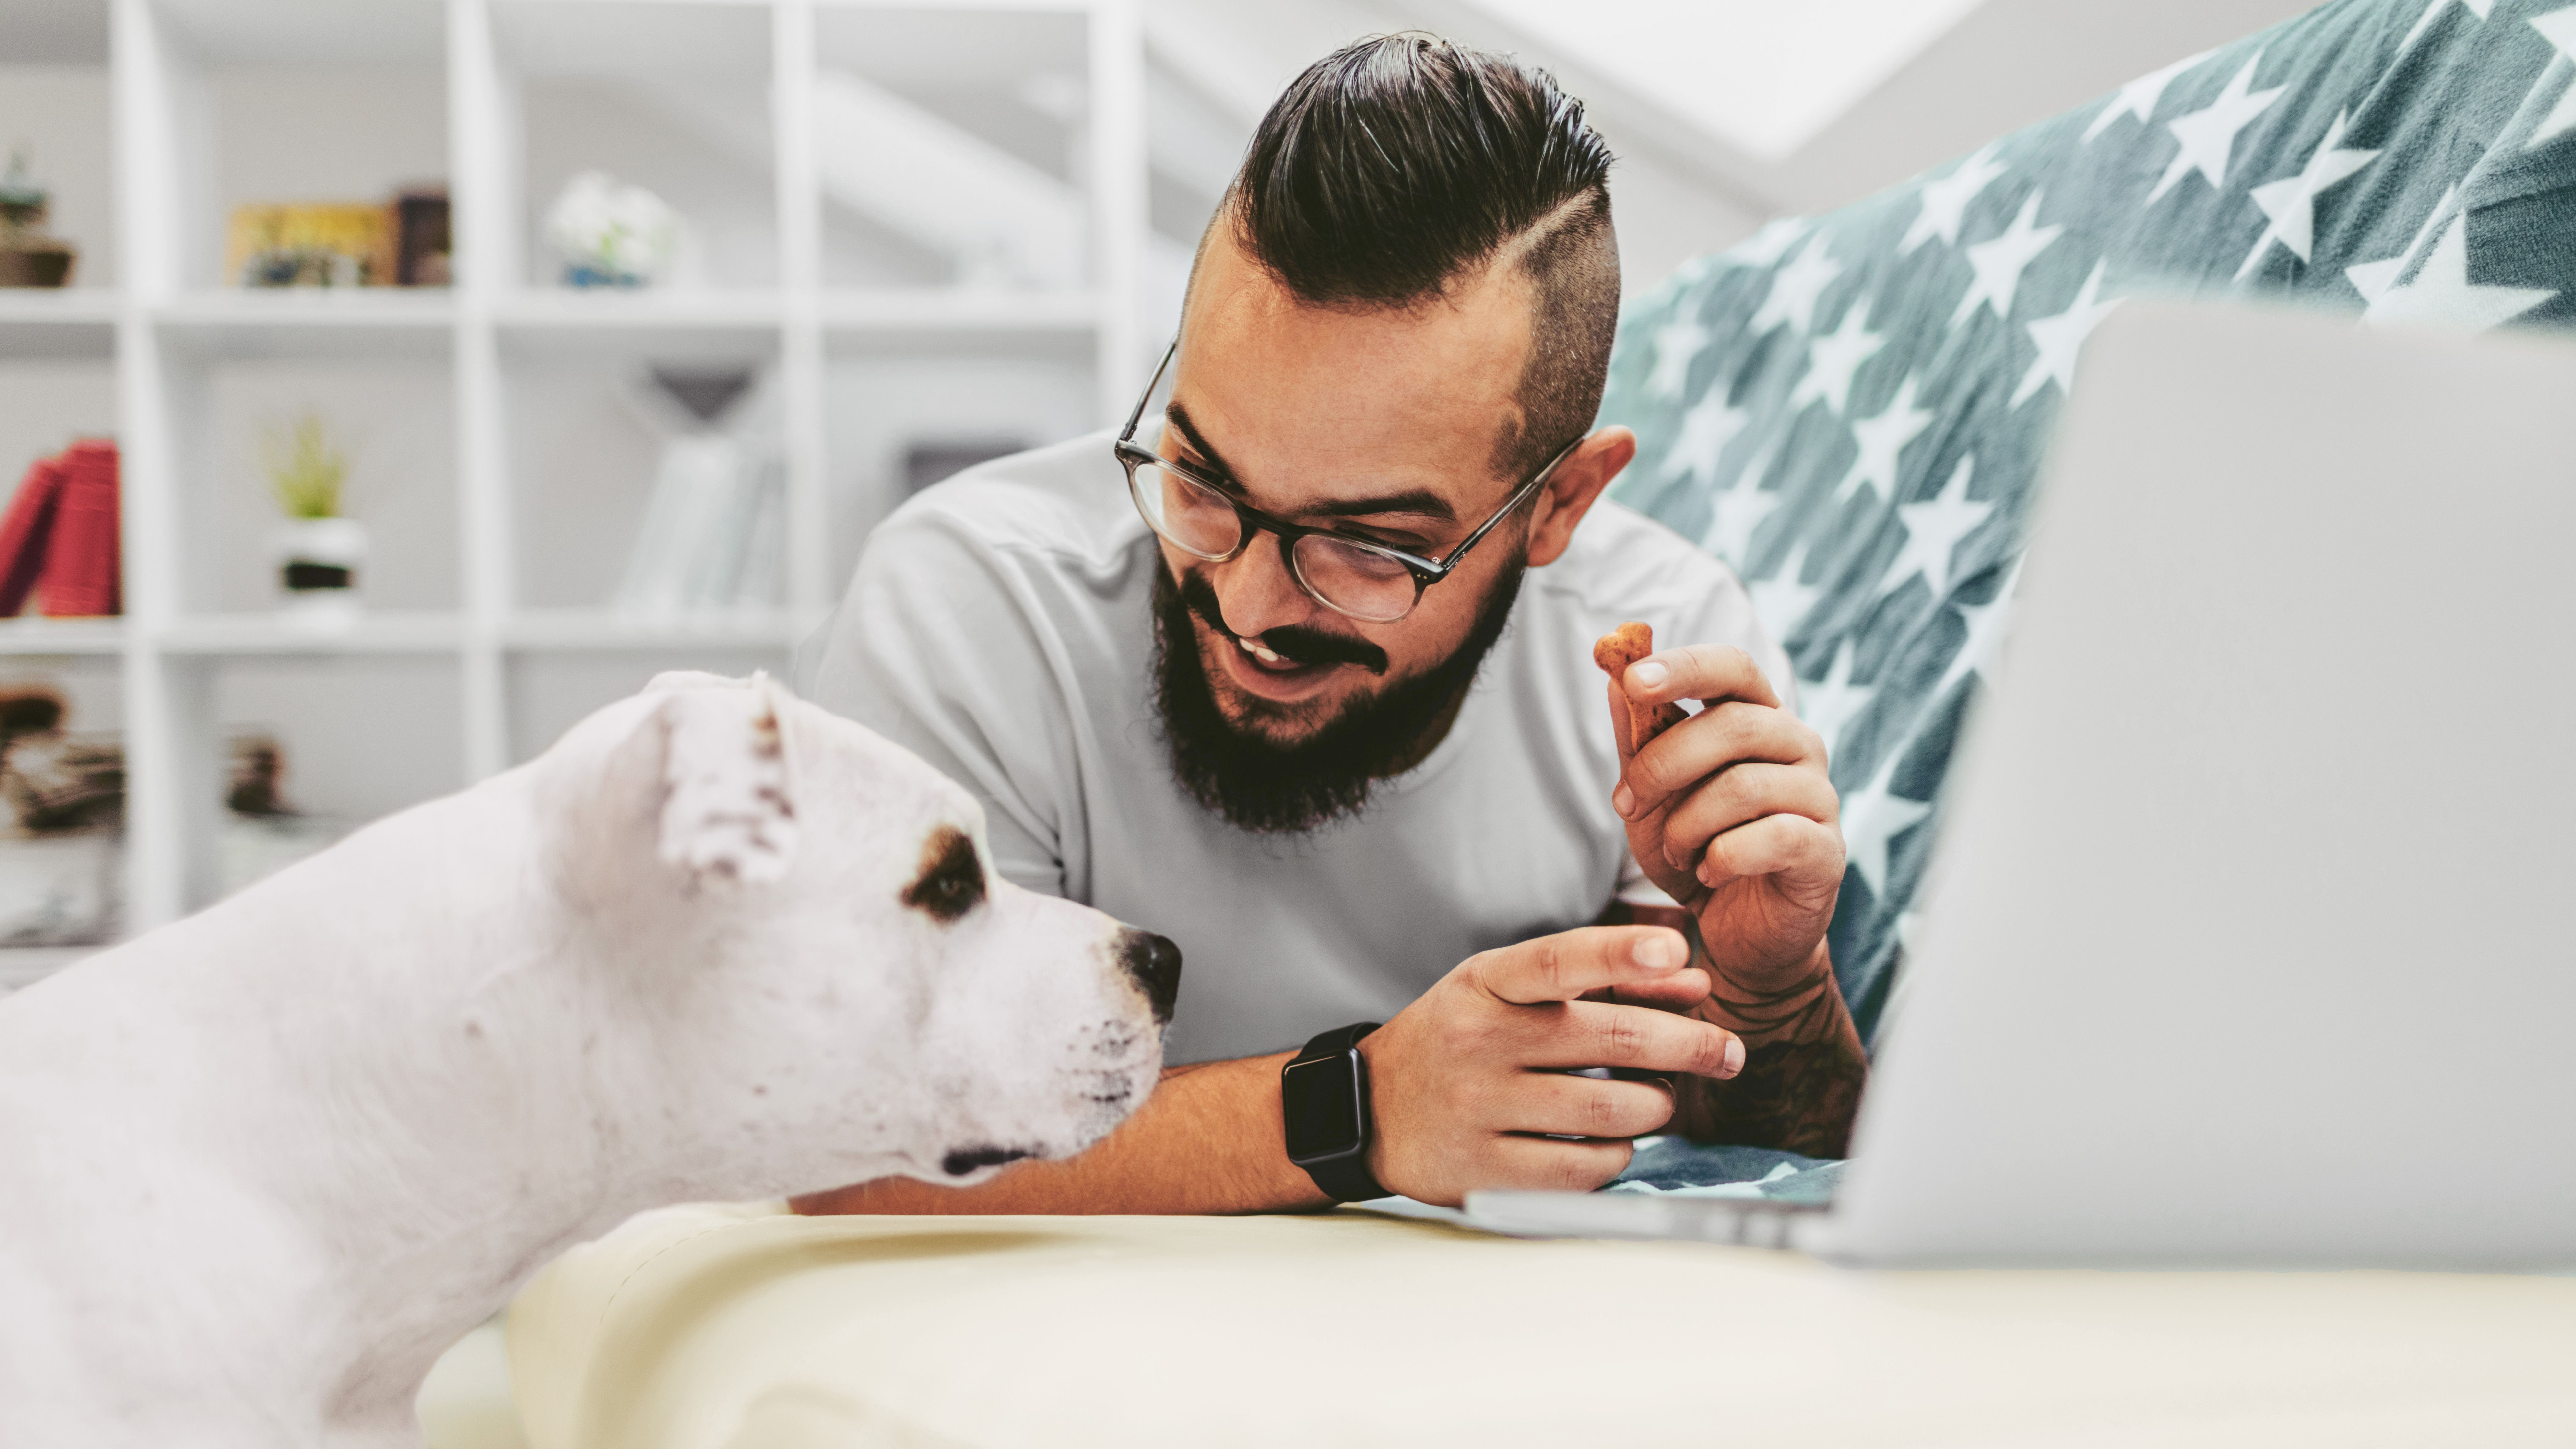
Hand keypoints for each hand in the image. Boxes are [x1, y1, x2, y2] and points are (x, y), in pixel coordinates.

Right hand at [1358, 926, 1745, 1206]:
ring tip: (1656, 1100)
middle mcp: (1479, 1042)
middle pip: (1611, 1042)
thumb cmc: (1460, 1039)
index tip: (1676, 949)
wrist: (1371, 1108)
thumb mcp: (1508, 993)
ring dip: (1655, 1107)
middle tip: (1727, 1052)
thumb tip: (1692, 982)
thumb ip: (1599, 981)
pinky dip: (1618, 1155)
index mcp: (1485, 985)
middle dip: (1690, 1047)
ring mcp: (1478, 1110)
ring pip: (1610, 1112)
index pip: (1557, 959)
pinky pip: (1586, 1169)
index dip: (1619, 952)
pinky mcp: (1485, 1172)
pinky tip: (1612, 1141)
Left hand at [1609, 645, 1843, 987]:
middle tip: (1628, 803)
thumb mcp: (1652, 797)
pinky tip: (1710, 873)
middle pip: (1733, 724)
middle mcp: (1799, 746)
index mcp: (1758, 718)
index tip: (1632, 678)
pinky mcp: (1827, 851)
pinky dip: (1723, 858)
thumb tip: (1614, 677)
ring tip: (1675, 853)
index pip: (1733, 667)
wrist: (1738, 931)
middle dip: (1663, 764)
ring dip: (1688, 823)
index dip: (1685, 666)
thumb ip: (1638, 741)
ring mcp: (1820, 797)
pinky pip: (1771, 838)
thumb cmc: (1696, 850)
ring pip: (1745, 785)